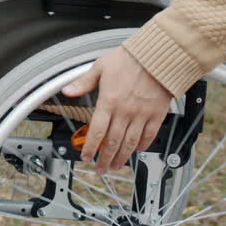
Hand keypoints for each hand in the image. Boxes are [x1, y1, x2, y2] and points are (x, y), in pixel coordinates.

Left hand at [61, 46, 173, 173]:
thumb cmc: (129, 59)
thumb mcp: (100, 67)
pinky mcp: (157, 114)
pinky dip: (143, 145)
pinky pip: (150, 135)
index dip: (91, 148)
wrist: (157, 57)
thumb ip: (83, 83)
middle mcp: (125, 111)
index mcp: (109, 101)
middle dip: (105, 159)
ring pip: (131, 142)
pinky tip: (137, 151)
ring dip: (123, 157)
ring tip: (117, 166)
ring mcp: (142, 115)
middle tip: (101, 169)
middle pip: (113, 142)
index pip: (97, 131)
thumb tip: (67, 91)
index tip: (86, 157)